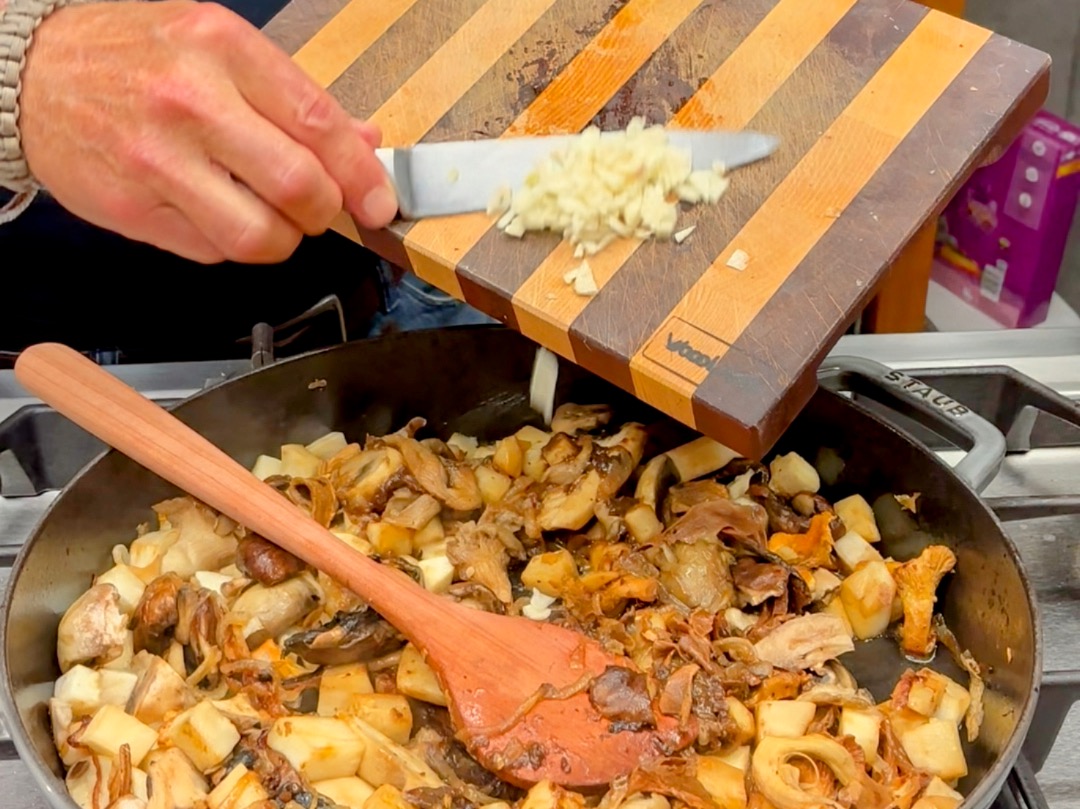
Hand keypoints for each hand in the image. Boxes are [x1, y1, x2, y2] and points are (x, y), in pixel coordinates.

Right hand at [18, 0, 397, 262]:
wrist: (32, 74)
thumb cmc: (134, 57)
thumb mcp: (218, 48)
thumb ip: (294, 98)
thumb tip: (364, 143)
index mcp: (222, 49)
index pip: (317, 124)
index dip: (362, 175)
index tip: (380, 202)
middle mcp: (190, 104)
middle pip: (298, 189)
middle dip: (326, 212)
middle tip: (321, 209)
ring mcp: (157, 161)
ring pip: (258, 236)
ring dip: (282, 239)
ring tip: (268, 213)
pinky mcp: (132, 209)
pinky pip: (212, 252)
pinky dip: (229, 242)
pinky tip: (213, 209)